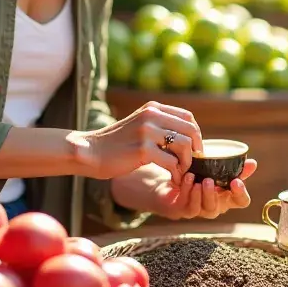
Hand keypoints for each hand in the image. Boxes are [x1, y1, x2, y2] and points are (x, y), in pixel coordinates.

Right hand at [76, 102, 202, 181]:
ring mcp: (147, 131)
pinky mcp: (142, 150)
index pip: (187, 117)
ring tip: (180, 173)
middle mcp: (151, 115)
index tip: (194, 150)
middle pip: (190, 130)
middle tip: (191, 164)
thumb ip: (160, 125)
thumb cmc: (117, 143)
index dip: (196, 134)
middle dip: (196, 149)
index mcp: (153, 108)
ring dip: (187, 163)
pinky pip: (171, 162)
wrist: (91, 151)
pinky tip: (172, 178)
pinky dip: (176, 173)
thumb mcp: (140, 126)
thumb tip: (190, 136)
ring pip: (184, 146)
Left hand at [150, 159, 257, 219]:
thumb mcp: (215, 167)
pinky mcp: (183, 211)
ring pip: (206, 209)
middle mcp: (215, 205)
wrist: (170, 178)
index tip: (237, 181)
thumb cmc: (197, 173)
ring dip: (202, 194)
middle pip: (220, 208)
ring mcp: (200, 210)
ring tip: (198, 181)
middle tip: (210, 180)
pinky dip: (189, 192)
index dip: (241, 193)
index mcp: (226, 196)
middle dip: (215, 194)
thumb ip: (233, 166)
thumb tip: (253, 163)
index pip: (241, 201)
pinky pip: (189, 207)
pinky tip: (188, 178)